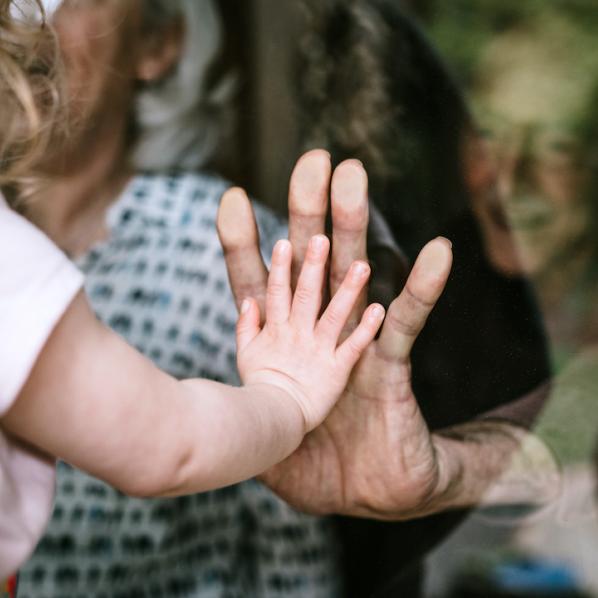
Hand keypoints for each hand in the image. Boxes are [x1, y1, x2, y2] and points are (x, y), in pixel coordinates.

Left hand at [218, 150, 453, 518]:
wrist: (364, 491)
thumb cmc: (311, 465)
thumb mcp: (260, 437)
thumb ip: (233, 412)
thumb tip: (195, 402)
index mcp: (282, 346)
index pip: (259, 286)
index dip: (245, 247)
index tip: (232, 199)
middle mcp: (317, 333)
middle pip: (309, 264)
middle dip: (307, 214)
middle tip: (310, 161)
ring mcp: (353, 343)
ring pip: (354, 277)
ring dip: (355, 229)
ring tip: (354, 181)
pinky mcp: (388, 366)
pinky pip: (407, 324)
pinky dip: (419, 290)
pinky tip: (436, 253)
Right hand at [237, 231, 384, 431]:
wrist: (271, 422)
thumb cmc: (259, 387)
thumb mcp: (245, 354)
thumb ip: (246, 325)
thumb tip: (247, 300)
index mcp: (276, 329)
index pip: (277, 292)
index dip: (280, 268)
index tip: (284, 242)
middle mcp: (298, 334)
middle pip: (306, 295)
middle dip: (312, 266)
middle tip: (321, 239)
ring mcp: (318, 351)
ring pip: (334, 315)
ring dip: (347, 290)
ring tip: (362, 266)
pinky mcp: (336, 369)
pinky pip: (352, 347)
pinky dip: (366, 329)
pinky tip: (379, 309)